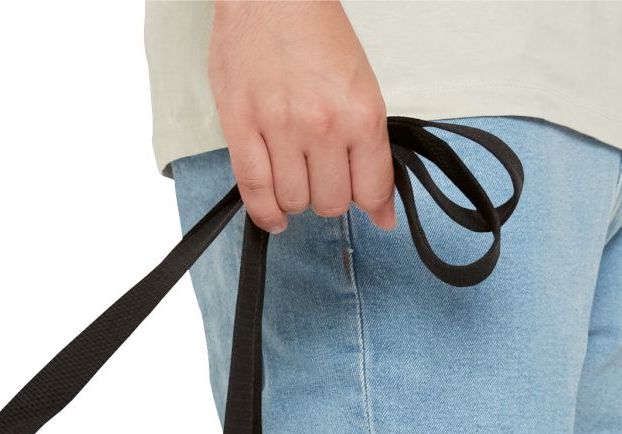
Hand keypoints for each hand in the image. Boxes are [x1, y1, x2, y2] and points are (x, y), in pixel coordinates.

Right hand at [208, 0, 394, 233]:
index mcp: (361, 112)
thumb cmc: (314, 32)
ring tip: (296, 179)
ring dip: (297, 199)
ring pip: (294, 202)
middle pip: (332, 202)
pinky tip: (275, 215)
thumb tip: (380, 207)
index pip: (372, 188)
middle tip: (325, 178)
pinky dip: (266, 213)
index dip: (373, 206)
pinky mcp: (241, 128)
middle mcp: (323, 125)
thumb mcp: (360, 84)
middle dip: (330, 197)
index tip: (372, 211)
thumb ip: (370, 146)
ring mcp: (280, 129)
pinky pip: (255, 191)